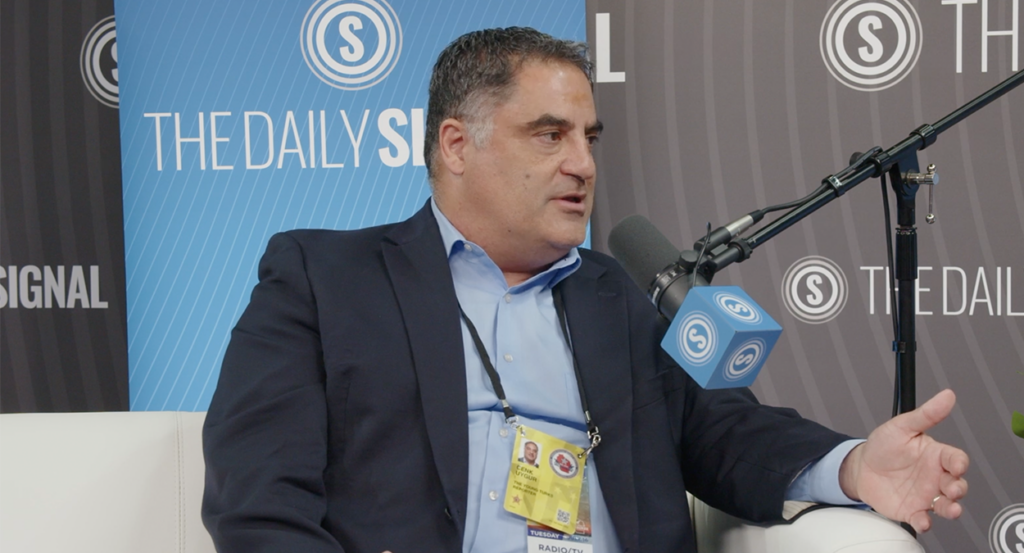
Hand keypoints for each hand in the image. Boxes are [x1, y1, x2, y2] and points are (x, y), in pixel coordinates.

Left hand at [839, 389, 968, 532]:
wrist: (861, 466)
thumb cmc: (884, 446)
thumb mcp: (902, 426)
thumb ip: (926, 414)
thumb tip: (947, 395)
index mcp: (936, 456)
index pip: (956, 459)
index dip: (959, 463)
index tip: (957, 465)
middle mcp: (935, 477)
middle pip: (956, 485)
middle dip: (959, 489)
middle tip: (953, 489)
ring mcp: (925, 495)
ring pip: (946, 505)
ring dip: (951, 509)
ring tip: (950, 510)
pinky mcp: (912, 510)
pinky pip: (923, 519)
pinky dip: (925, 522)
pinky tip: (923, 521)